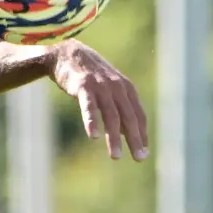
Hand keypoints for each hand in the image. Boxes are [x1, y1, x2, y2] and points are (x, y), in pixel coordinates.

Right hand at [48, 41, 147, 160]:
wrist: (69, 54)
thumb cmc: (91, 77)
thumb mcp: (110, 90)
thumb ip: (120, 109)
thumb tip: (129, 135)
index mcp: (126, 89)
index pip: (138, 115)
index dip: (142, 134)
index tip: (144, 153)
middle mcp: (117, 87)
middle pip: (129, 117)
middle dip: (135, 139)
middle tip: (139, 158)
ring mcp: (101, 86)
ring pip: (111, 115)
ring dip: (113, 137)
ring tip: (116, 156)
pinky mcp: (84, 86)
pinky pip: (89, 106)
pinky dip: (92, 120)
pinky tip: (93, 136)